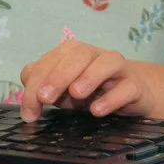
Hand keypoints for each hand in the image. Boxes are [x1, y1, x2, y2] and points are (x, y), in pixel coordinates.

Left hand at [18, 41, 150, 121]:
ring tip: (76, 95)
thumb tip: (28, 90)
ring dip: (89, 77)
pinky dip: (112, 97)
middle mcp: (95, 55)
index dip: (36, 83)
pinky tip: (97, 110)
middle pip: (78, 54)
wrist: (132, 94)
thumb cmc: (91, 90)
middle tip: (46, 98)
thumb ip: (41, 86)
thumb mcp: (62, 89)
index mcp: (72, 53)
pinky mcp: (135, 86)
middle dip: (59, 75)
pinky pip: (127, 87)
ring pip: (107, 62)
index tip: (29, 110)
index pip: (50, 60)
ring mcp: (118, 69)